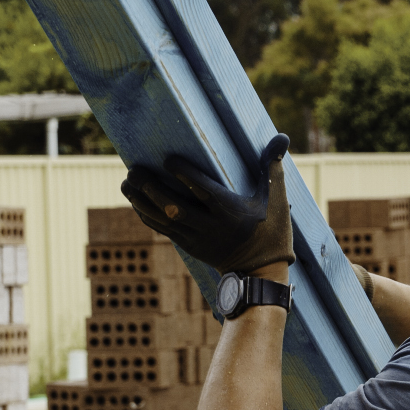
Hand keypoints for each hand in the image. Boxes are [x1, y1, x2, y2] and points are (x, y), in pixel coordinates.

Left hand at [122, 134, 296, 272]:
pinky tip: (136, 201)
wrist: (260, 272)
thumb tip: (282, 136)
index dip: (184, 176)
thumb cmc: (270, 230)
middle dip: (151, 189)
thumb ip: (273, 168)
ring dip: (142, 202)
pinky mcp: (189, 247)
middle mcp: (211, 227)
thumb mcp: (276, 200)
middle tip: (134, 170)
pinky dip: (147, 215)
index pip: (203, 192)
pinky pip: (163, 230)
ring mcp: (197, 239)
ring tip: (127, 183)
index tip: (167, 160)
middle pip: (175, 207)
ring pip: (163, 220)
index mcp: (231, 213)